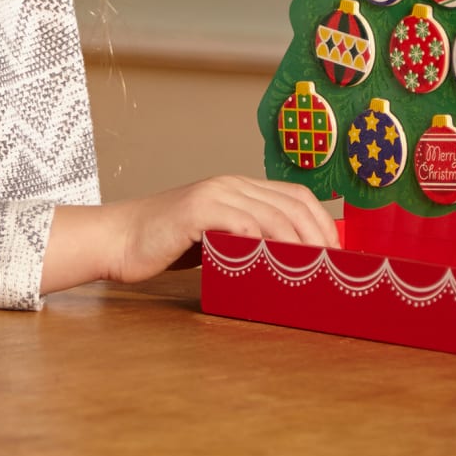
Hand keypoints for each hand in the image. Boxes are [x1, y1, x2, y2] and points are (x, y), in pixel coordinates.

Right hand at [41, 177, 339, 294]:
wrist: (118, 239)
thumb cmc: (166, 245)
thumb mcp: (216, 239)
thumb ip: (247, 241)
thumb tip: (290, 266)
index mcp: (238, 187)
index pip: (296, 197)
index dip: (323, 224)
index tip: (337, 254)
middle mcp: (230, 184)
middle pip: (292, 204)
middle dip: (320, 236)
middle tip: (333, 268)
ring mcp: (213, 194)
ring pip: (272, 214)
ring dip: (299, 244)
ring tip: (312, 270)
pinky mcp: (195, 211)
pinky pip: (239, 223)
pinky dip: (262, 242)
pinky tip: (272, 262)